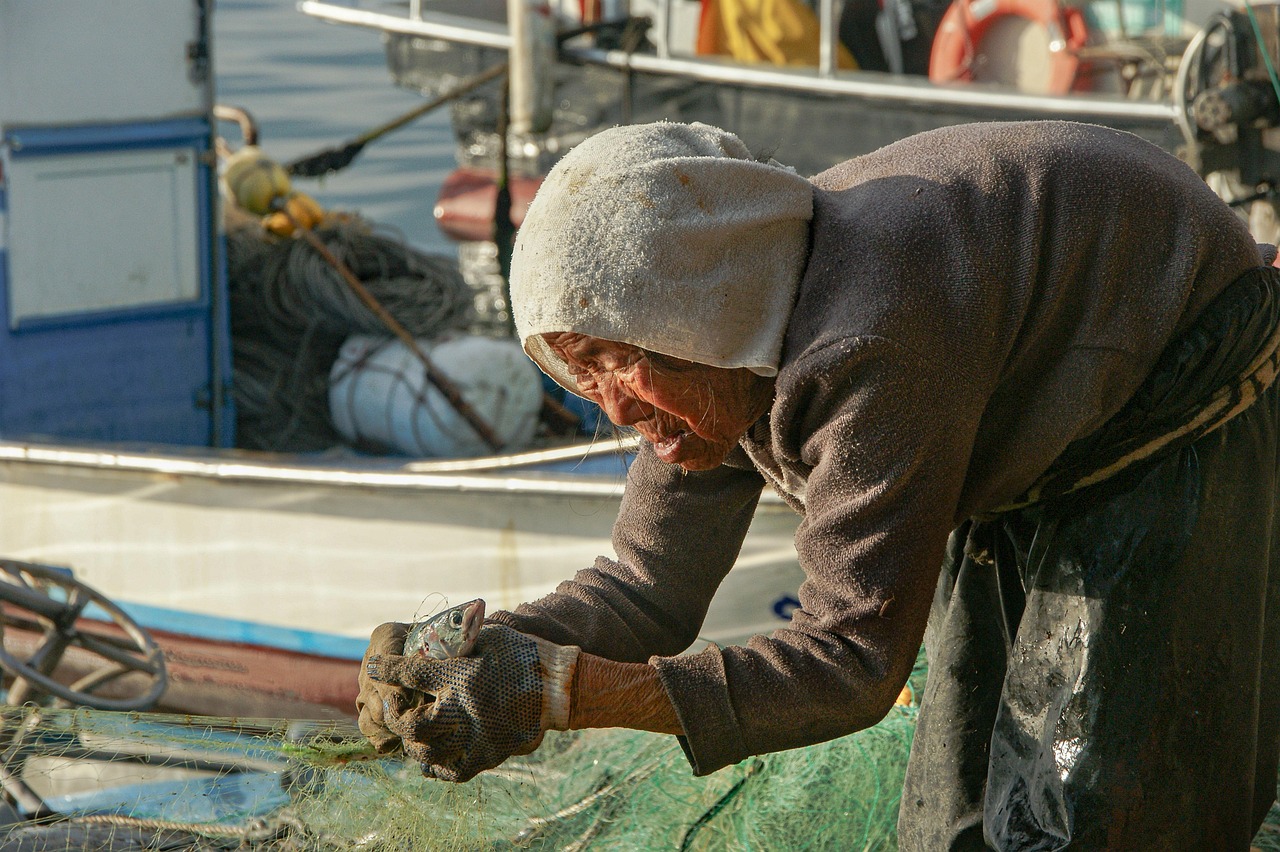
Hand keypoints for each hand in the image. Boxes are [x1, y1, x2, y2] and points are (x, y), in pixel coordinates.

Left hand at [364, 624, 578, 781]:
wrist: (558, 686)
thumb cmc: (521, 654)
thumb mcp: (488, 637)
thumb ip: (456, 643)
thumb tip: (423, 642)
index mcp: (464, 676)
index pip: (413, 673)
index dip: (389, 669)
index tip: (376, 666)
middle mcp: (466, 711)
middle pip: (413, 726)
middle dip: (397, 717)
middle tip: (395, 707)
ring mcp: (478, 738)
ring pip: (428, 753)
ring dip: (414, 742)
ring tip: (413, 731)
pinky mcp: (489, 755)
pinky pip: (452, 772)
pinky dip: (436, 765)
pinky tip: (431, 754)